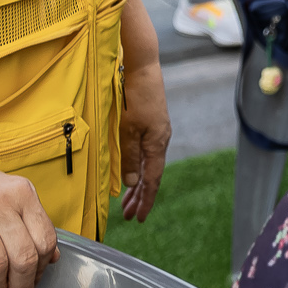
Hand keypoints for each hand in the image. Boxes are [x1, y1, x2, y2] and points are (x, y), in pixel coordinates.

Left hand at [117, 61, 170, 222]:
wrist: (143, 70)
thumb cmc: (134, 98)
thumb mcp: (128, 129)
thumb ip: (130, 157)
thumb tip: (132, 183)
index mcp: (156, 144)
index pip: (152, 180)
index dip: (145, 200)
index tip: (139, 218)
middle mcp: (160, 141)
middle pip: (151, 176)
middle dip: (141, 197)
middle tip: (129, 216)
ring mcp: (157, 134)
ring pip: (148, 166)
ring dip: (138, 185)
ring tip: (128, 202)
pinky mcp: (152, 126)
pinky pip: (147, 155)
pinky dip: (139, 169)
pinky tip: (132, 174)